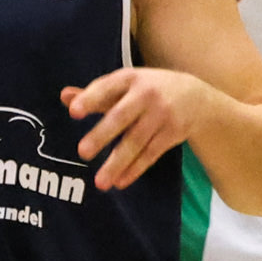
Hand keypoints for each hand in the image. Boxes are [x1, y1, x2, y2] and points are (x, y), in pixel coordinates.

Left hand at [64, 66, 211, 189]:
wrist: (197, 97)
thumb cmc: (150, 89)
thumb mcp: (126, 84)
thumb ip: (95, 93)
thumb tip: (64, 97)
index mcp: (130, 78)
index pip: (107, 88)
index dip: (90, 99)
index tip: (73, 112)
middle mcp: (146, 94)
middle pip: (121, 117)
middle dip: (102, 135)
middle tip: (82, 152)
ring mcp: (161, 114)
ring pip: (136, 141)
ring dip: (117, 162)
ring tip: (100, 182)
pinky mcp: (173, 133)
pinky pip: (151, 154)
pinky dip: (135, 169)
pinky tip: (120, 181)